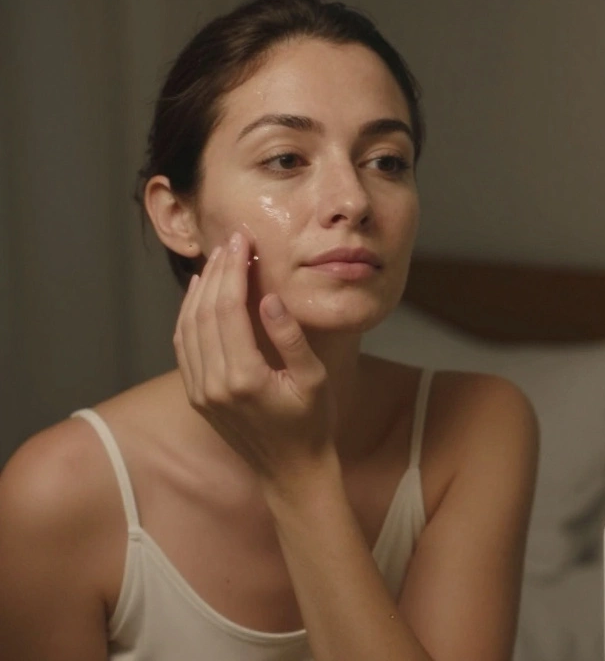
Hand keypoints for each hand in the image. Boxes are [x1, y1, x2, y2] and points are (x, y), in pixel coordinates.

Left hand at [174, 230, 336, 489]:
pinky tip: (200, 294)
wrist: (291, 471)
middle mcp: (213, 384)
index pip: (228, 309)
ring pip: (188, 326)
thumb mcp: (313, 379)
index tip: (242, 242)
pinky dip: (188, 315)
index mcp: (244, 377)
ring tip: (216, 260)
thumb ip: (289, 338)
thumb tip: (270, 298)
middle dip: (217, 272)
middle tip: (231, 241)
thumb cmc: (312, 425)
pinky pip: (184, 346)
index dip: (233, 270)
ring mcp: (200, 391)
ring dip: (200, 289)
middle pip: (204, 312)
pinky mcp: (197, 395)